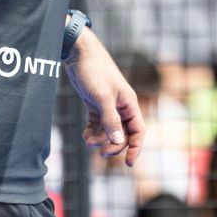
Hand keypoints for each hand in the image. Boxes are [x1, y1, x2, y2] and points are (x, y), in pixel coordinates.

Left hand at [64, 28, 142, 166]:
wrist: (78, 53)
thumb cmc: (94, 71)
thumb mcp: (102, 97)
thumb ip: (111, 119)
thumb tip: (119, 140)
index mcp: (129, 103)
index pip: (138, 130)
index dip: (135, 147)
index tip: (128, 163)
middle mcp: (121, 106)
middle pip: (123, 134)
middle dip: (114, 145)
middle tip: (101, 153)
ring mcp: (108, 105)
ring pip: (109, 130)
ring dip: (101, 139)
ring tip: (88, 142)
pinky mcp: (95, 104)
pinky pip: (98, 124)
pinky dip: (92, 132)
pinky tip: (85, 136)